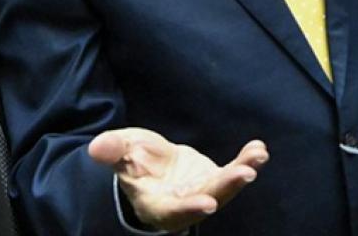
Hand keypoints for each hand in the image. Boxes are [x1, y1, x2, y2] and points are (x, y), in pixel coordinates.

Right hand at [87, 127, 267, 231]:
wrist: (149, 165)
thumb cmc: (132, 161)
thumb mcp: (121, 152)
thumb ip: (113, 151)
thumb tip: (97, 146)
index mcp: (154, 202)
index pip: (171, 210)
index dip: (189, 207)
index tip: (208, 204)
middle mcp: (181, 202)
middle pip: (205, 198)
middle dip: (225, 187)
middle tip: (245, 174)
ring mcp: (200, 192)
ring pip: (223, 187)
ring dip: (241, 173)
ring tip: (257, 157)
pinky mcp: (214, 179)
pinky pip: (233, 172)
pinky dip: (246, 160)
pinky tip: (259, 149)